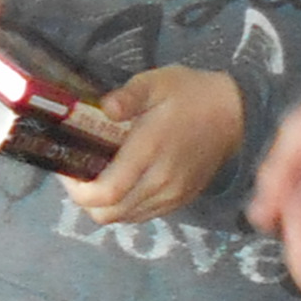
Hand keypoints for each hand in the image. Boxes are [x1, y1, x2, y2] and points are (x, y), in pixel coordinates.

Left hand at [62, 66, 247, 228]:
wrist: (234, 114)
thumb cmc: (190, 94)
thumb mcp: (157, 83)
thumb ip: (128, 96)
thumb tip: (104, 108)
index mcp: (149, 152)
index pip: (105, 193)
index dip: (76, 189)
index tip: (66, 169)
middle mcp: (160, 182)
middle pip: (108, 213)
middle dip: (84, 199)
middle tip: (77, 173)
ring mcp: (171, 196)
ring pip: (123, 218)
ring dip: (103, 204)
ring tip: (96, 176)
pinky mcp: (180, 201)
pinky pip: (141, 215)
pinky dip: (124, 206)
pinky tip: (120, 183)